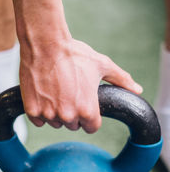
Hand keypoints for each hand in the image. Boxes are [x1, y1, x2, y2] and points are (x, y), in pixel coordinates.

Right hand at [19, 38, 141, 132]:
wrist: (45, 44)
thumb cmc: (74, 54)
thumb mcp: (102, 65)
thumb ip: (121, 80)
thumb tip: (137, 90)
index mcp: (88, 110)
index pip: (91, 127)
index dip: (90, 117)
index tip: (85, 106)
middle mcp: (68, 116)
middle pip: (73, 125)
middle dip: (73, 114)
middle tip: (69, 95)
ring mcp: (49, 114)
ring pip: (55, 123)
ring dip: (56, 113)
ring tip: (56, 93)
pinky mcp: (32, 110)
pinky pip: (39, 120)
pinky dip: (40, 111)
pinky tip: (44, 96)